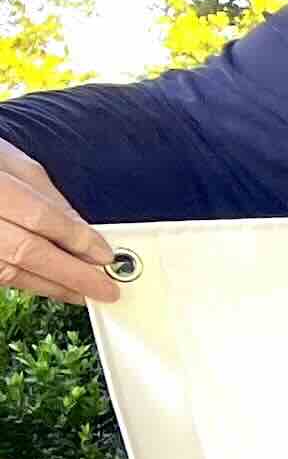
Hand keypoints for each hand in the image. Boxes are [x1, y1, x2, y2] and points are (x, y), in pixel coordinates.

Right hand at [0, 154, 121, 305]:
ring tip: (84, 293)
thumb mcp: (15, 165)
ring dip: (52, 285)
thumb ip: (48, 198)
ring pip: (9, 271)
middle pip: (26, 252)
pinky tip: (53, 285)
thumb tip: (83, 231)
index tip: (105, 255)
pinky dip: (29, 282)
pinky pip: (0, 275)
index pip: (39, 217)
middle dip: (71, 274)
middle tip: (105, 289)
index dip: (75, 239)